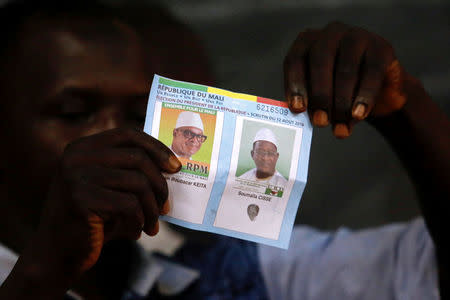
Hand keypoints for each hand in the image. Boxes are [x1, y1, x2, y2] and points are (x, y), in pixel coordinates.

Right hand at [27, 128, 180, 279]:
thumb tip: (174, 165)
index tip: (176, 167)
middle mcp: (77, 156)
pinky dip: (139, 221)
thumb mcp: (111, 187)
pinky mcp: (80, 199)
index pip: (129, 135)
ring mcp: (76, 176)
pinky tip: (135, 233)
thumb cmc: (94, 218)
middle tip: (166, 208)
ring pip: (138, 183)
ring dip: (152, 209)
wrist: (59, 252)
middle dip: (160, 185)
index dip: (157, 148)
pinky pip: (129, 205)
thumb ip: (131, 170)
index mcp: (84, 147)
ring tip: (152, 225)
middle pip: (138, 158)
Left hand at [284, 22, 406, 137]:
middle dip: (319, 95)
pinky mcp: (381, 47)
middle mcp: (330, 34)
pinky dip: (364, 97)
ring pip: (345, 70)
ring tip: (340, 128)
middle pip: (320, 61)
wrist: (378, 91)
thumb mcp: (320, 96)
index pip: (295, 59)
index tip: (297, 109)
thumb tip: (310, 120)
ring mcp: (356, 36)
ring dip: (341, 103)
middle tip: (320, 122)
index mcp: (307, 43)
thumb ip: (311, 104)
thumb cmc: (339, 92)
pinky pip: (371, 73)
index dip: (295, 84)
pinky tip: (359, 115)